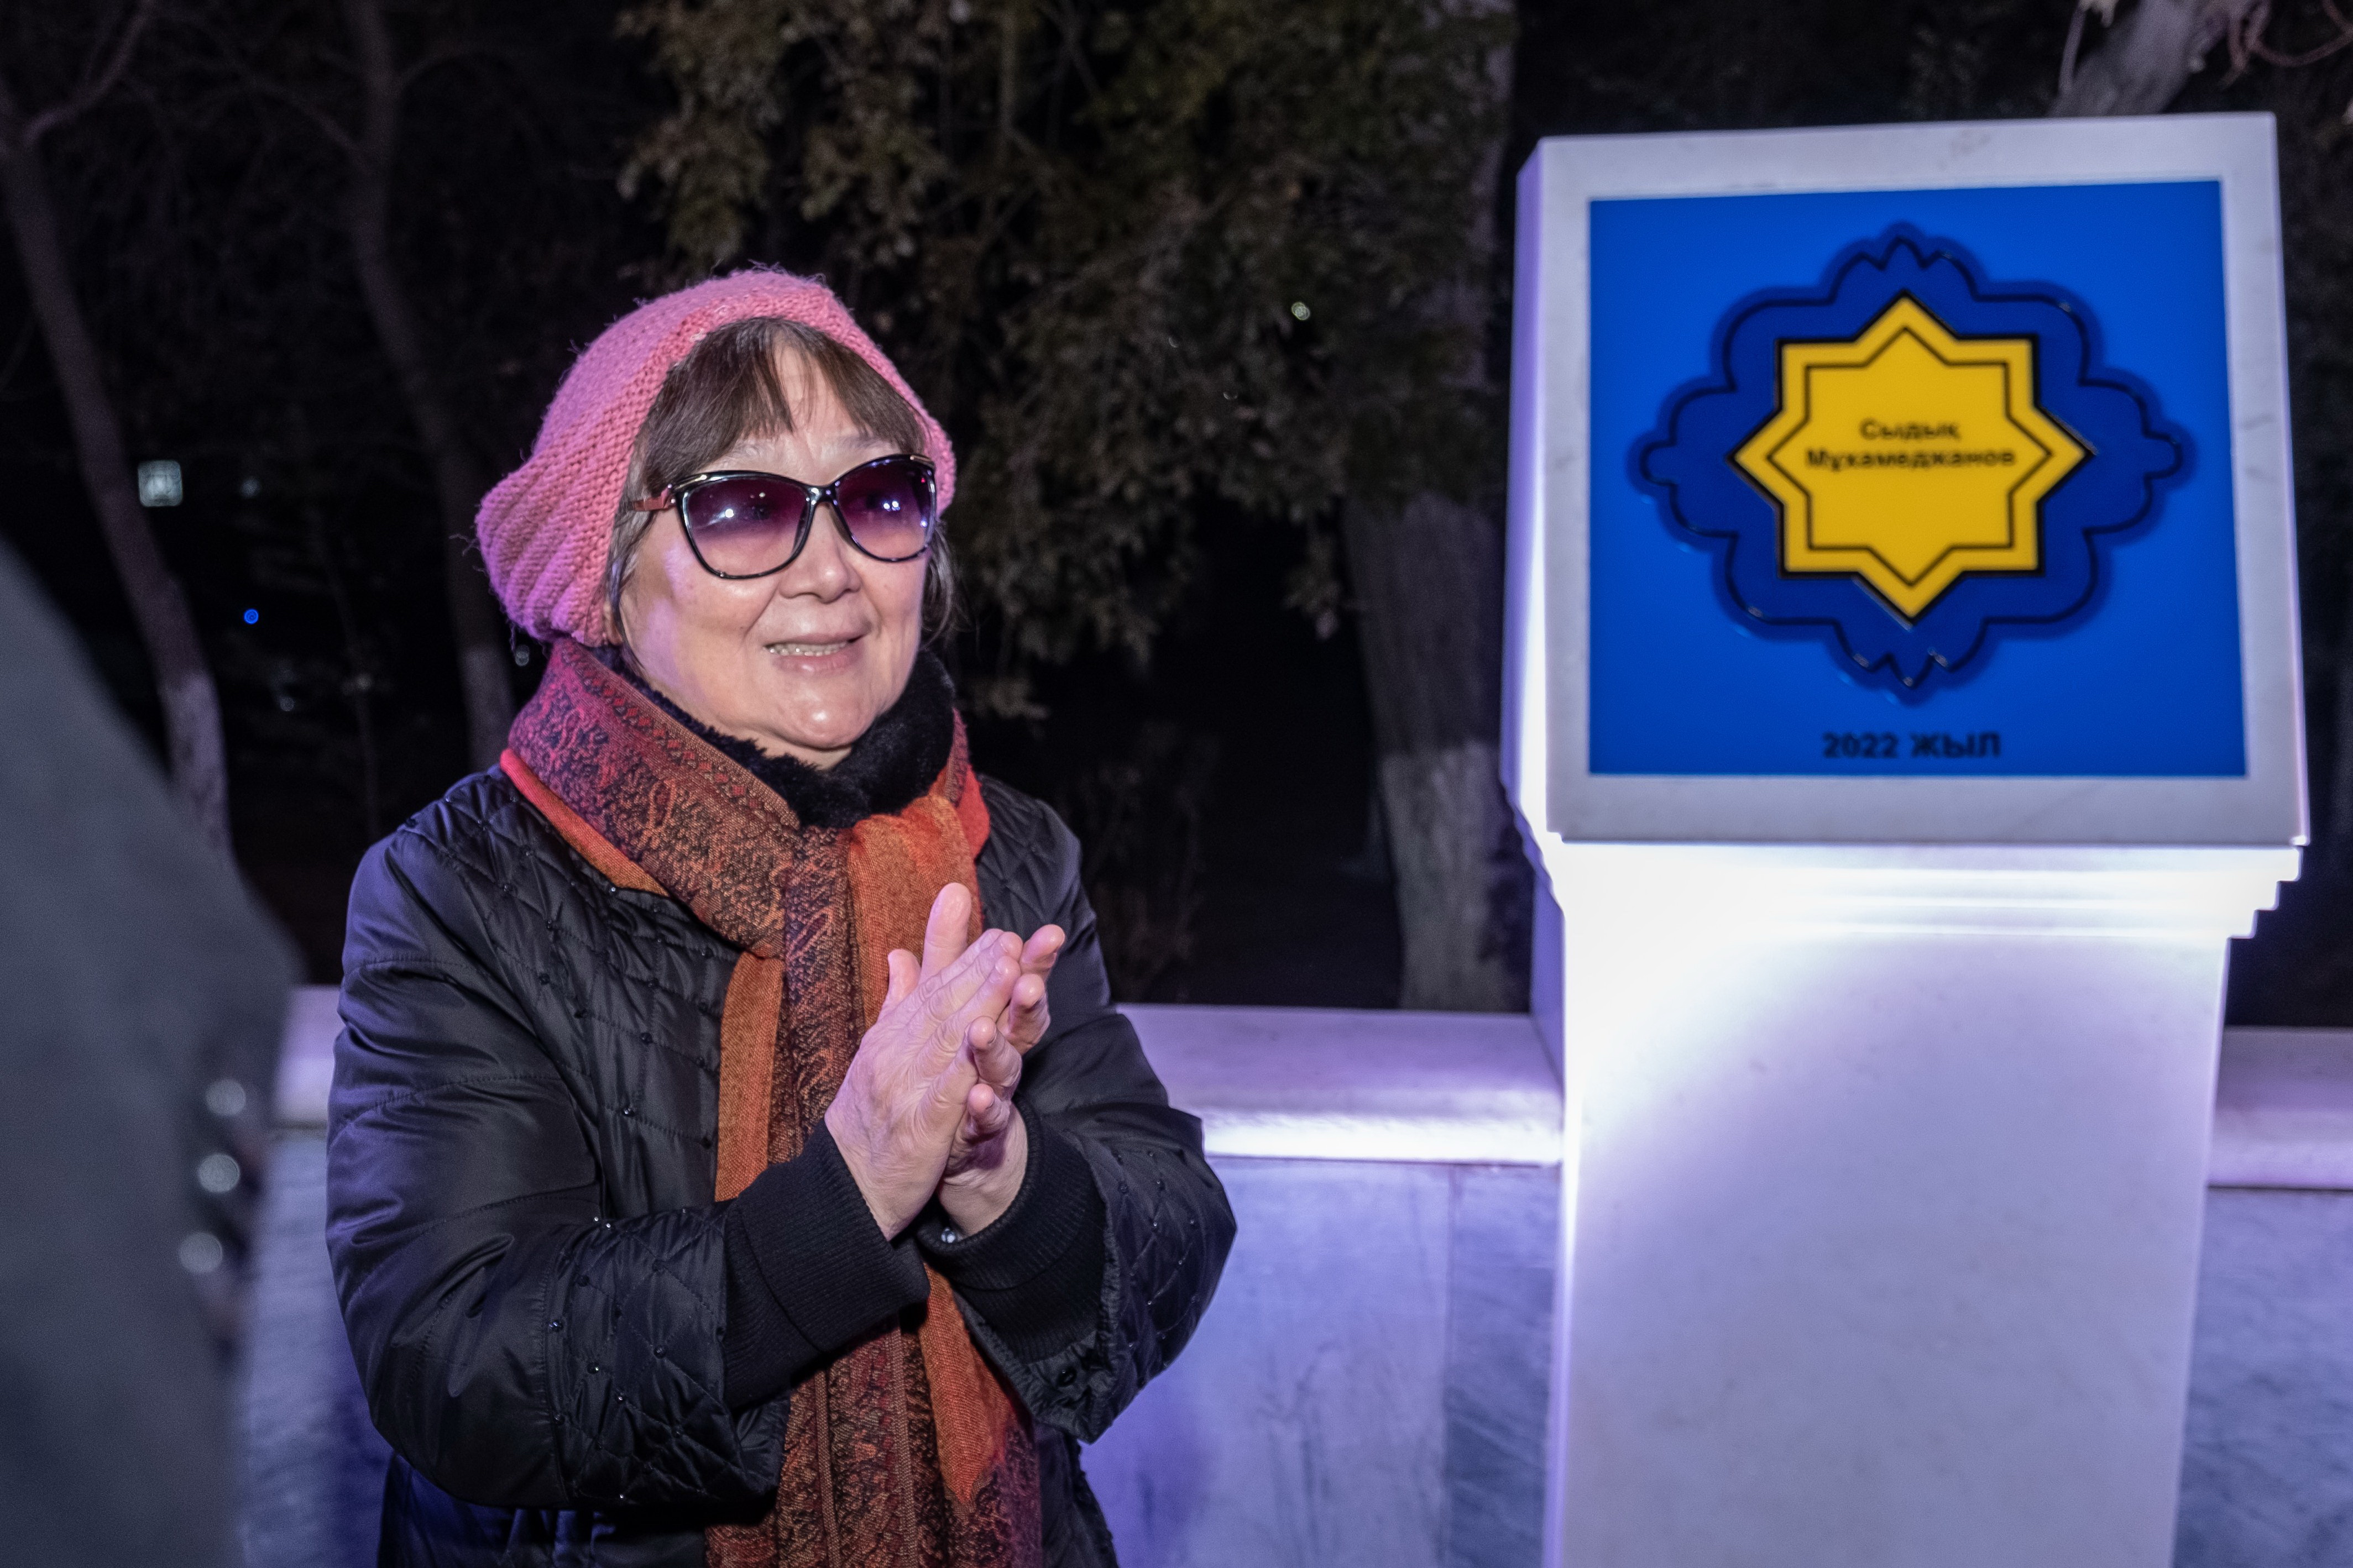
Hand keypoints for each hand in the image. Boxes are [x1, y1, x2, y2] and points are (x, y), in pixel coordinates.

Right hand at [823, 883, 1022, 1236]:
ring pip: (947, 1044)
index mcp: (889, 1038)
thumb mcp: (881, 1052)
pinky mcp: (917, 1133)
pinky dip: (966, 1073)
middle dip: (980, 972)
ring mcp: (904, 1093)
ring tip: (1010, 976)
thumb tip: (900, 952)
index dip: (968, 962)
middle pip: (943, 1008)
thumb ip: (898, 1003)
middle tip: (1013, 942)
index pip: (933, 992)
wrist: (847, 1186)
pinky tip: (990, 1050)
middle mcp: (893, 1058)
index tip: (1002, 935)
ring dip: (980, 1007)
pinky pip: (943, 1099)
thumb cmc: (868, 1117)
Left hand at [939, 923, 1062, 1234]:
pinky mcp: (982, 1135)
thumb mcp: (951, 1004)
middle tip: (1024, 975)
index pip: (1017, 985)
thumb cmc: (962, 1070)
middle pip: (1020, 1023)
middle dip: (1025, 999)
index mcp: (995, 1020)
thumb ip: (950, 952)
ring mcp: (995, 1094)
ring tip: (982, 1030)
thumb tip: (952, 894)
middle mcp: (1002, 1054)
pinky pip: (986, 1122)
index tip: (1046, 934)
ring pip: (1003, 1070)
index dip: (1033, 961)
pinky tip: (978, 1098)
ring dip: (995, 1049)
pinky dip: (984, 1110)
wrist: (962, 1151)